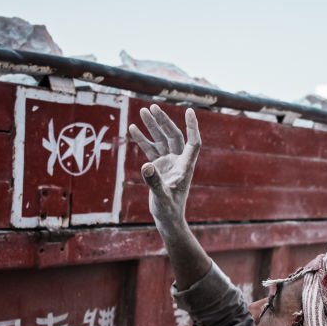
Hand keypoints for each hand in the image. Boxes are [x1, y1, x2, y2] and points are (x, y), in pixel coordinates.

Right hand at [128, 105, 201, 224]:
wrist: (166, 217)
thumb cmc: (168, 210)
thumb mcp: (162, 197)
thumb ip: (154, 182)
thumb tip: (146, 166)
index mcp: (185, 166)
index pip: (193, 142)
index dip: (192, 127)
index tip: (189, 111)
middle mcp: (178, 161)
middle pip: (174, 136)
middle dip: (163, 121)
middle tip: (152, 108)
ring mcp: (168, 162)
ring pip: (161, 140)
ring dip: (153, 126)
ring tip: (142, 111)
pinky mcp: (158, 166)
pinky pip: (151, 149)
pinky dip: (142, 139)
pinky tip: (133, 128)